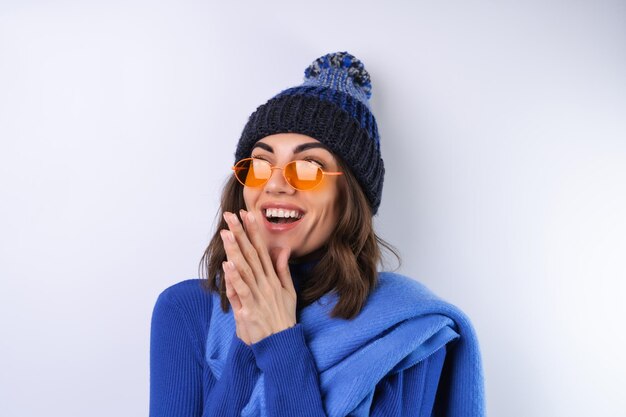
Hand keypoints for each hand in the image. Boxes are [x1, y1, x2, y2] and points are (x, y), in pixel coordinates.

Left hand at [220, 209, 296, 344]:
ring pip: (245, 268)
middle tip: (231, 216)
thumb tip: (282, 249)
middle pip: (252, 254)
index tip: (247, 214)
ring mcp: (258, 295)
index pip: (263, 249)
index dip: (254, 231)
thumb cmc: (283, 318)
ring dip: (236, 250)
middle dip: (241, 233)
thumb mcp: (289, 291)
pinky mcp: (250, 309)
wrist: (282, 344)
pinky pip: (242, 290)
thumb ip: (283, 269)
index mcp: (273, 278)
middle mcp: (266, 283)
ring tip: (227, 233)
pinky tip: (228, 264)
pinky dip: (234, 277)